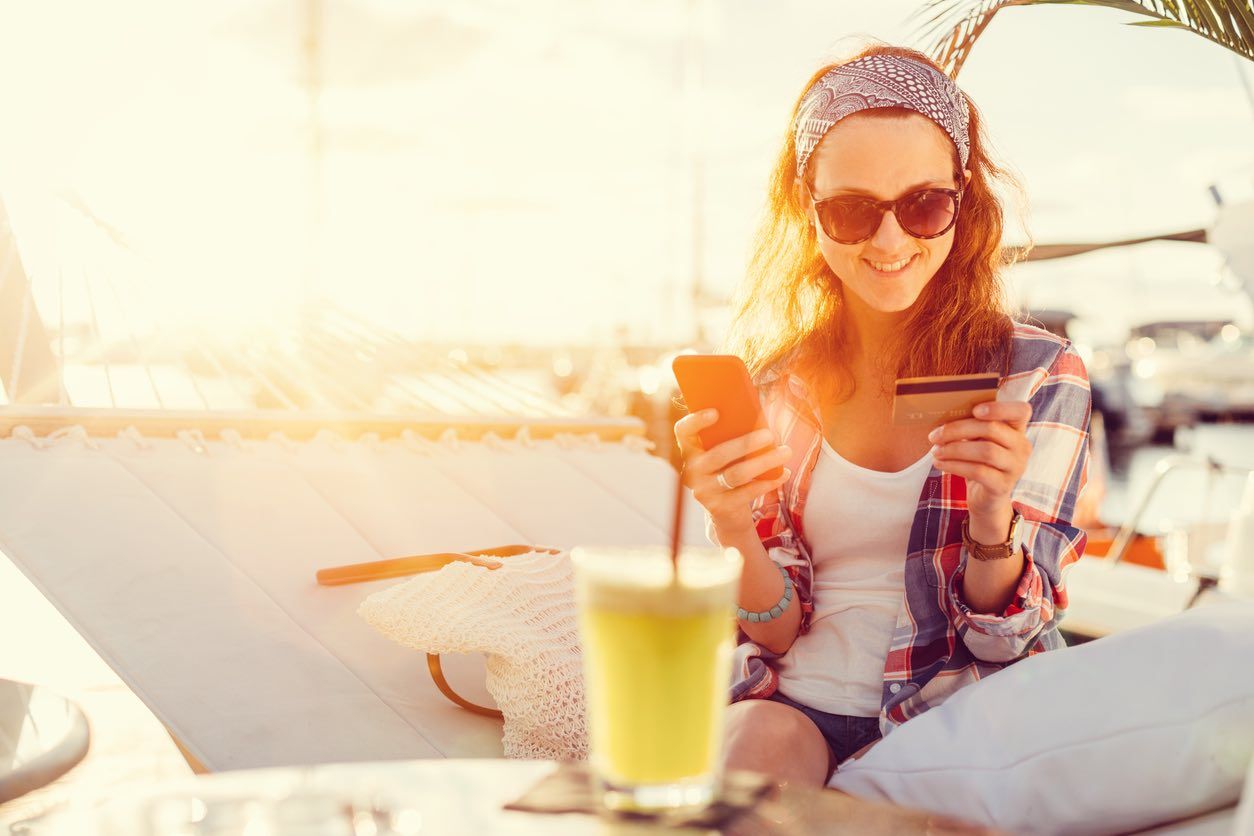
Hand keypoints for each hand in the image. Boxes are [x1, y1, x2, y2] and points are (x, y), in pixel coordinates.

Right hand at [674, 409, 791, 534]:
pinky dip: (769, 481)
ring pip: (737, 474)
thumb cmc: (729, 470)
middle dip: (747, 443)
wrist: (726, 512)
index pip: (683, 432)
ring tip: (785, 452)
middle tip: (770, 434)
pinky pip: (747, 492)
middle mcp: (692, 471)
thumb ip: (732, 436)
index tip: (716, 412)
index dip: (695, 421)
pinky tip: (783, 473)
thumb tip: (758, 417)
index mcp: (690, 451)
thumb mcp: (725, 454)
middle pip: (719, 454)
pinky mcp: (720, 507)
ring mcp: (704, 491)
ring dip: (764, 461)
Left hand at [929, 401, 1031, 519]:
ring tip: (936, 451)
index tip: (975, 410)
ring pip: (986, 450)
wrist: (985, 498)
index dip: (999, 407)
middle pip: (992, 429)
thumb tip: (944, 417)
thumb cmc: (979, 462)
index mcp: (1017, 430)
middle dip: (958, 429)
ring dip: (955, 449)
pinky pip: (978, 471)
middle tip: (935, 435)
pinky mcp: (1003, 485)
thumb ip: (971, 427)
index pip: (1021, 410)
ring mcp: (1015, 467)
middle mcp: (1021, 447)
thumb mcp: (978, 441)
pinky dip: (955, 466)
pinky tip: (940, 464)